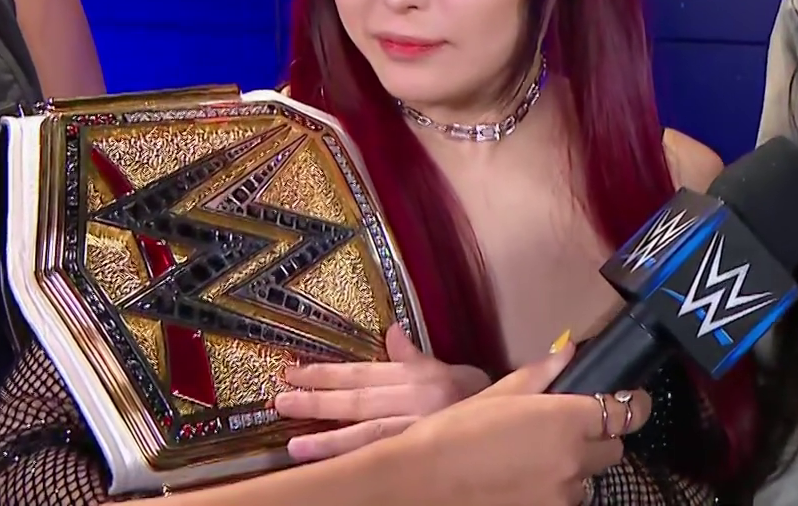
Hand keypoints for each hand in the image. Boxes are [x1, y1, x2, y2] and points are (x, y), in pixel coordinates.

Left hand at [275, 326, 489, 460]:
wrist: (516, 424)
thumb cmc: (480, 399)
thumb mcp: (449, 371)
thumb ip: (416, 357)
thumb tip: (392, 333)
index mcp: (419, 376)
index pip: (364, 372)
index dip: (326, 372)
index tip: (293, 371)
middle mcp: (417, 401)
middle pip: (359, 400)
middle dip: (318, 401)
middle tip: (281, 400)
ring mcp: (419, 430)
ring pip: (368, 435)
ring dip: (330, 440)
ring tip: (295, 445)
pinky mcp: (423, 452)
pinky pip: (384, 456)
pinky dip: (357, 460)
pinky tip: (332, 465)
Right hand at [391, 341, 652, 505]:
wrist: (423, 481)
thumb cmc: (455, 432)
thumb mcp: (498, 394)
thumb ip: (541, 375)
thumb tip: (568, 352)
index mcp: (566, 420)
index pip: (626, 413)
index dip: (633, 405)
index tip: (631, 400)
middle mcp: (574, 460)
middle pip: (613, 449)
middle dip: (598, 438)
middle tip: (568, 429)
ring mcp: (562, 495)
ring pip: (589, 479)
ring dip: (575, 468)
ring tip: (537, 458)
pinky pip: (565, 500)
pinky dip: (555, 490)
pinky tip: (525, 480)